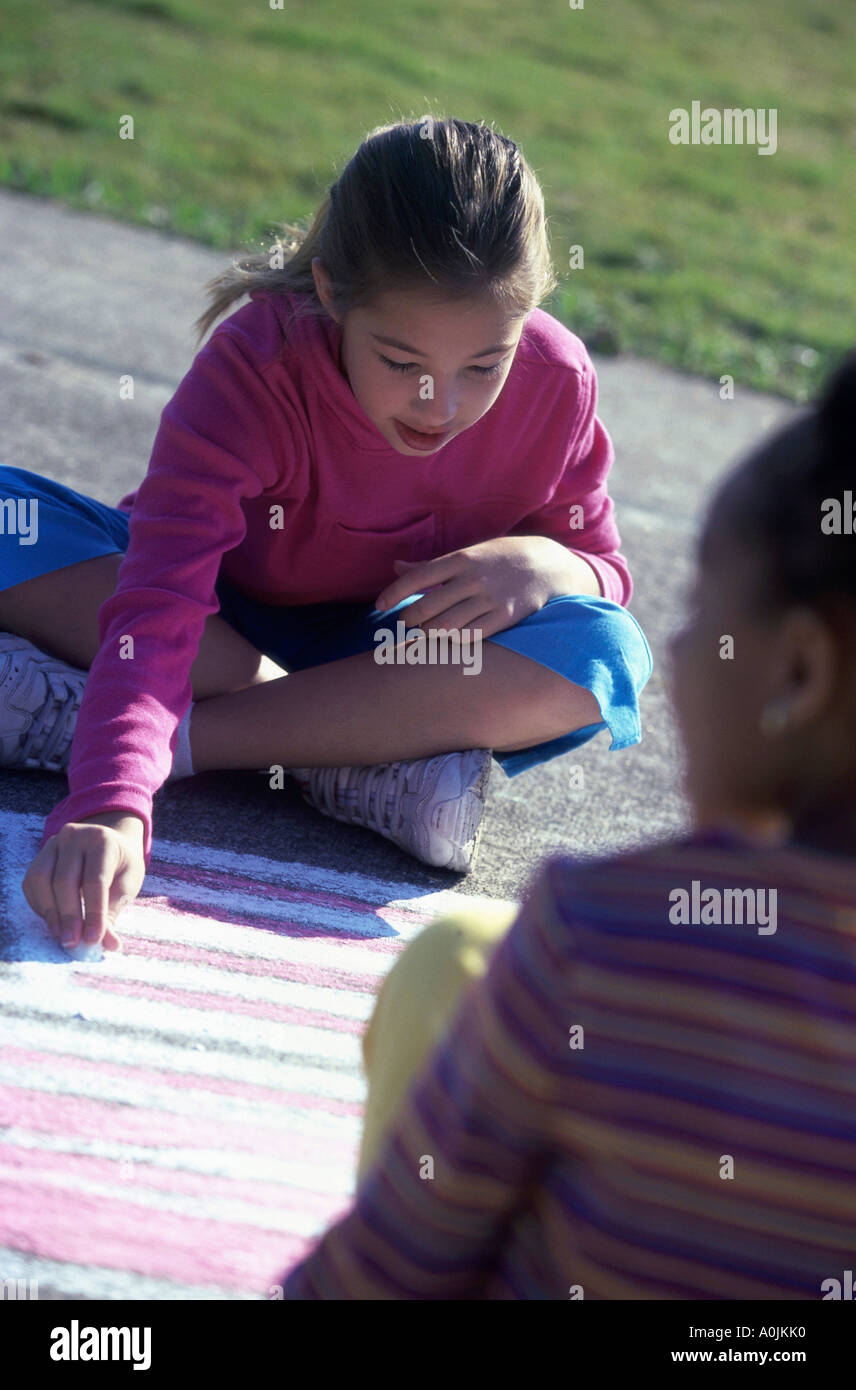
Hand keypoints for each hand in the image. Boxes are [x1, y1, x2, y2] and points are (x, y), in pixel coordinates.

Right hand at [22, 812, 145, 952]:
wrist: (109, 842)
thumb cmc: (120, 865)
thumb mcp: (127, 884)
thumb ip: (115, 911)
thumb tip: (109, 945)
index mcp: (103, 841)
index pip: (95, 880)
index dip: (93, 912)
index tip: (92, 939)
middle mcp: (75, 836)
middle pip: (64, 881)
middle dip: (68, 916)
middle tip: (72, 942)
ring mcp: (53, 844)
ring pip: (41, 880)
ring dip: (49, 912)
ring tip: (61, 935)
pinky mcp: (40, 855)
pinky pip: (31, 882)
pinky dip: (39, 905)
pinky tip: (53, 920)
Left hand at [375, 536, 560, 639]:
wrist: (548, 564)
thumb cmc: (500, 559)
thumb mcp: (468, 554)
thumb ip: (431, 566)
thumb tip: (396, 567)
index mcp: (460, 559)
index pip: (416, 578)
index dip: (393, 594)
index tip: (379, 605)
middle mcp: (472, 579)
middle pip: (426, 608)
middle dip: (409, 619)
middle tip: (406, 622)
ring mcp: (489, 599)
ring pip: (444, 627)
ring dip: (428, 634)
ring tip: (426, 631)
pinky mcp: (504, 618)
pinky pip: (469, 637)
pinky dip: (452, 640)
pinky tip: (448, 637)